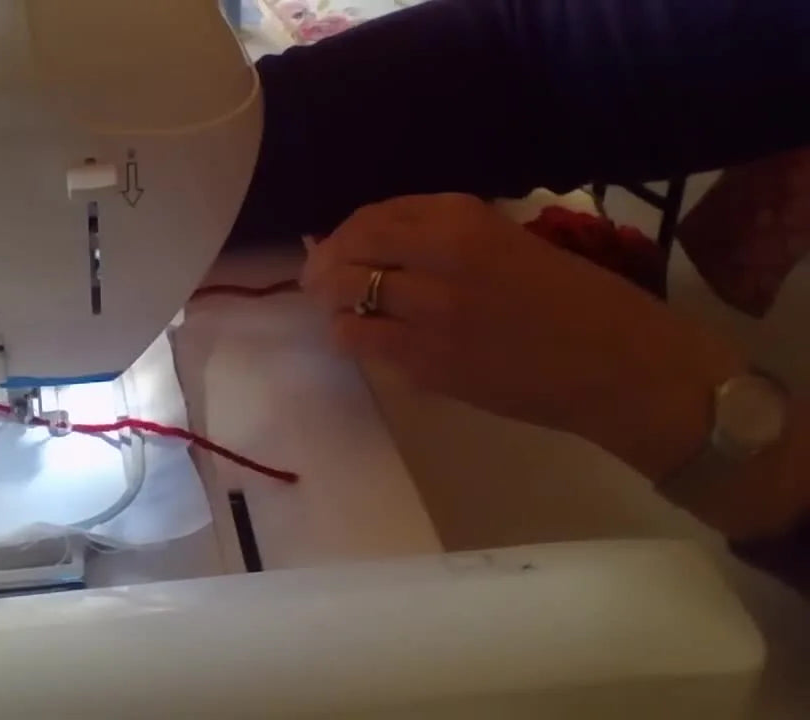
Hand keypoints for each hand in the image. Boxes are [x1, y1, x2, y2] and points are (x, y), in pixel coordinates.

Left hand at [302, 194, 745, 479]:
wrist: (620, 364)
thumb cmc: (581, 298)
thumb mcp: (512, 240)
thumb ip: (448, 238)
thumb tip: (385, 242)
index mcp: (463, 217)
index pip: (373, 215)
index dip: (344, 231)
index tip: (335, 242)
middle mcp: (436, 257)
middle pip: (348, 252)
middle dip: (323, 266)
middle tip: (316, 278)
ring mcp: (427, 313)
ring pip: (344, 299)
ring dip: (331, 303)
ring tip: (334, 309)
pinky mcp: (427, 364)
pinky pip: (364, 343)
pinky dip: (352, 337)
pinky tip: (361, 338)